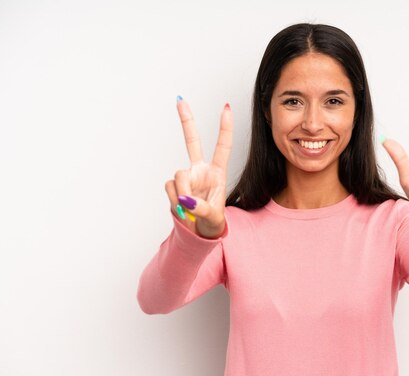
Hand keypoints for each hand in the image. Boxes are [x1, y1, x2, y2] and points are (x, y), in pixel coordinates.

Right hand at [164, 98, 232, 237]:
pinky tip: (181, 207)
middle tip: (179, 99)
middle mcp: (201, 170)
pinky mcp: (174, 186)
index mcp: (217, 172)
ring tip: (189, 208)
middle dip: (186, 121)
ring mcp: (186, 177)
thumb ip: (202, 208)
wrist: (200, 232)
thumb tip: (186, 200)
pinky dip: (174, 200)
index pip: (222, 146)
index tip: (226, 107)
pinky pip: (170, 188)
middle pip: (192, 141)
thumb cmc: (213, 221)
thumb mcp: (214, 217)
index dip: (224, 128)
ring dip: (182, 193)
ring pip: (179, 176)